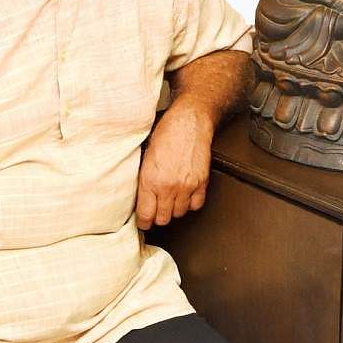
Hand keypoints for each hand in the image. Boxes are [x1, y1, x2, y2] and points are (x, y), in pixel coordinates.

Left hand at [135, 97, 213, 228]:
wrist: (189, 121)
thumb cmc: (166, 133)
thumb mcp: (145, 157)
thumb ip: (144, 180)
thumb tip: (140, 199)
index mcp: (150, 180)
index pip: (146, 215)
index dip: (143, 221)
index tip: (143, 220)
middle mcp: (169, 186)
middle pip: (163, 218)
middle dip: (158, 216)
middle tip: (156, 209)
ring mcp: (187, 186)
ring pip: (179, 213)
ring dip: (174, 209)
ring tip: (170, 199)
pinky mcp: (201, 183)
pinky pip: (196, 205)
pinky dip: (190, 203)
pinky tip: (185, 194)